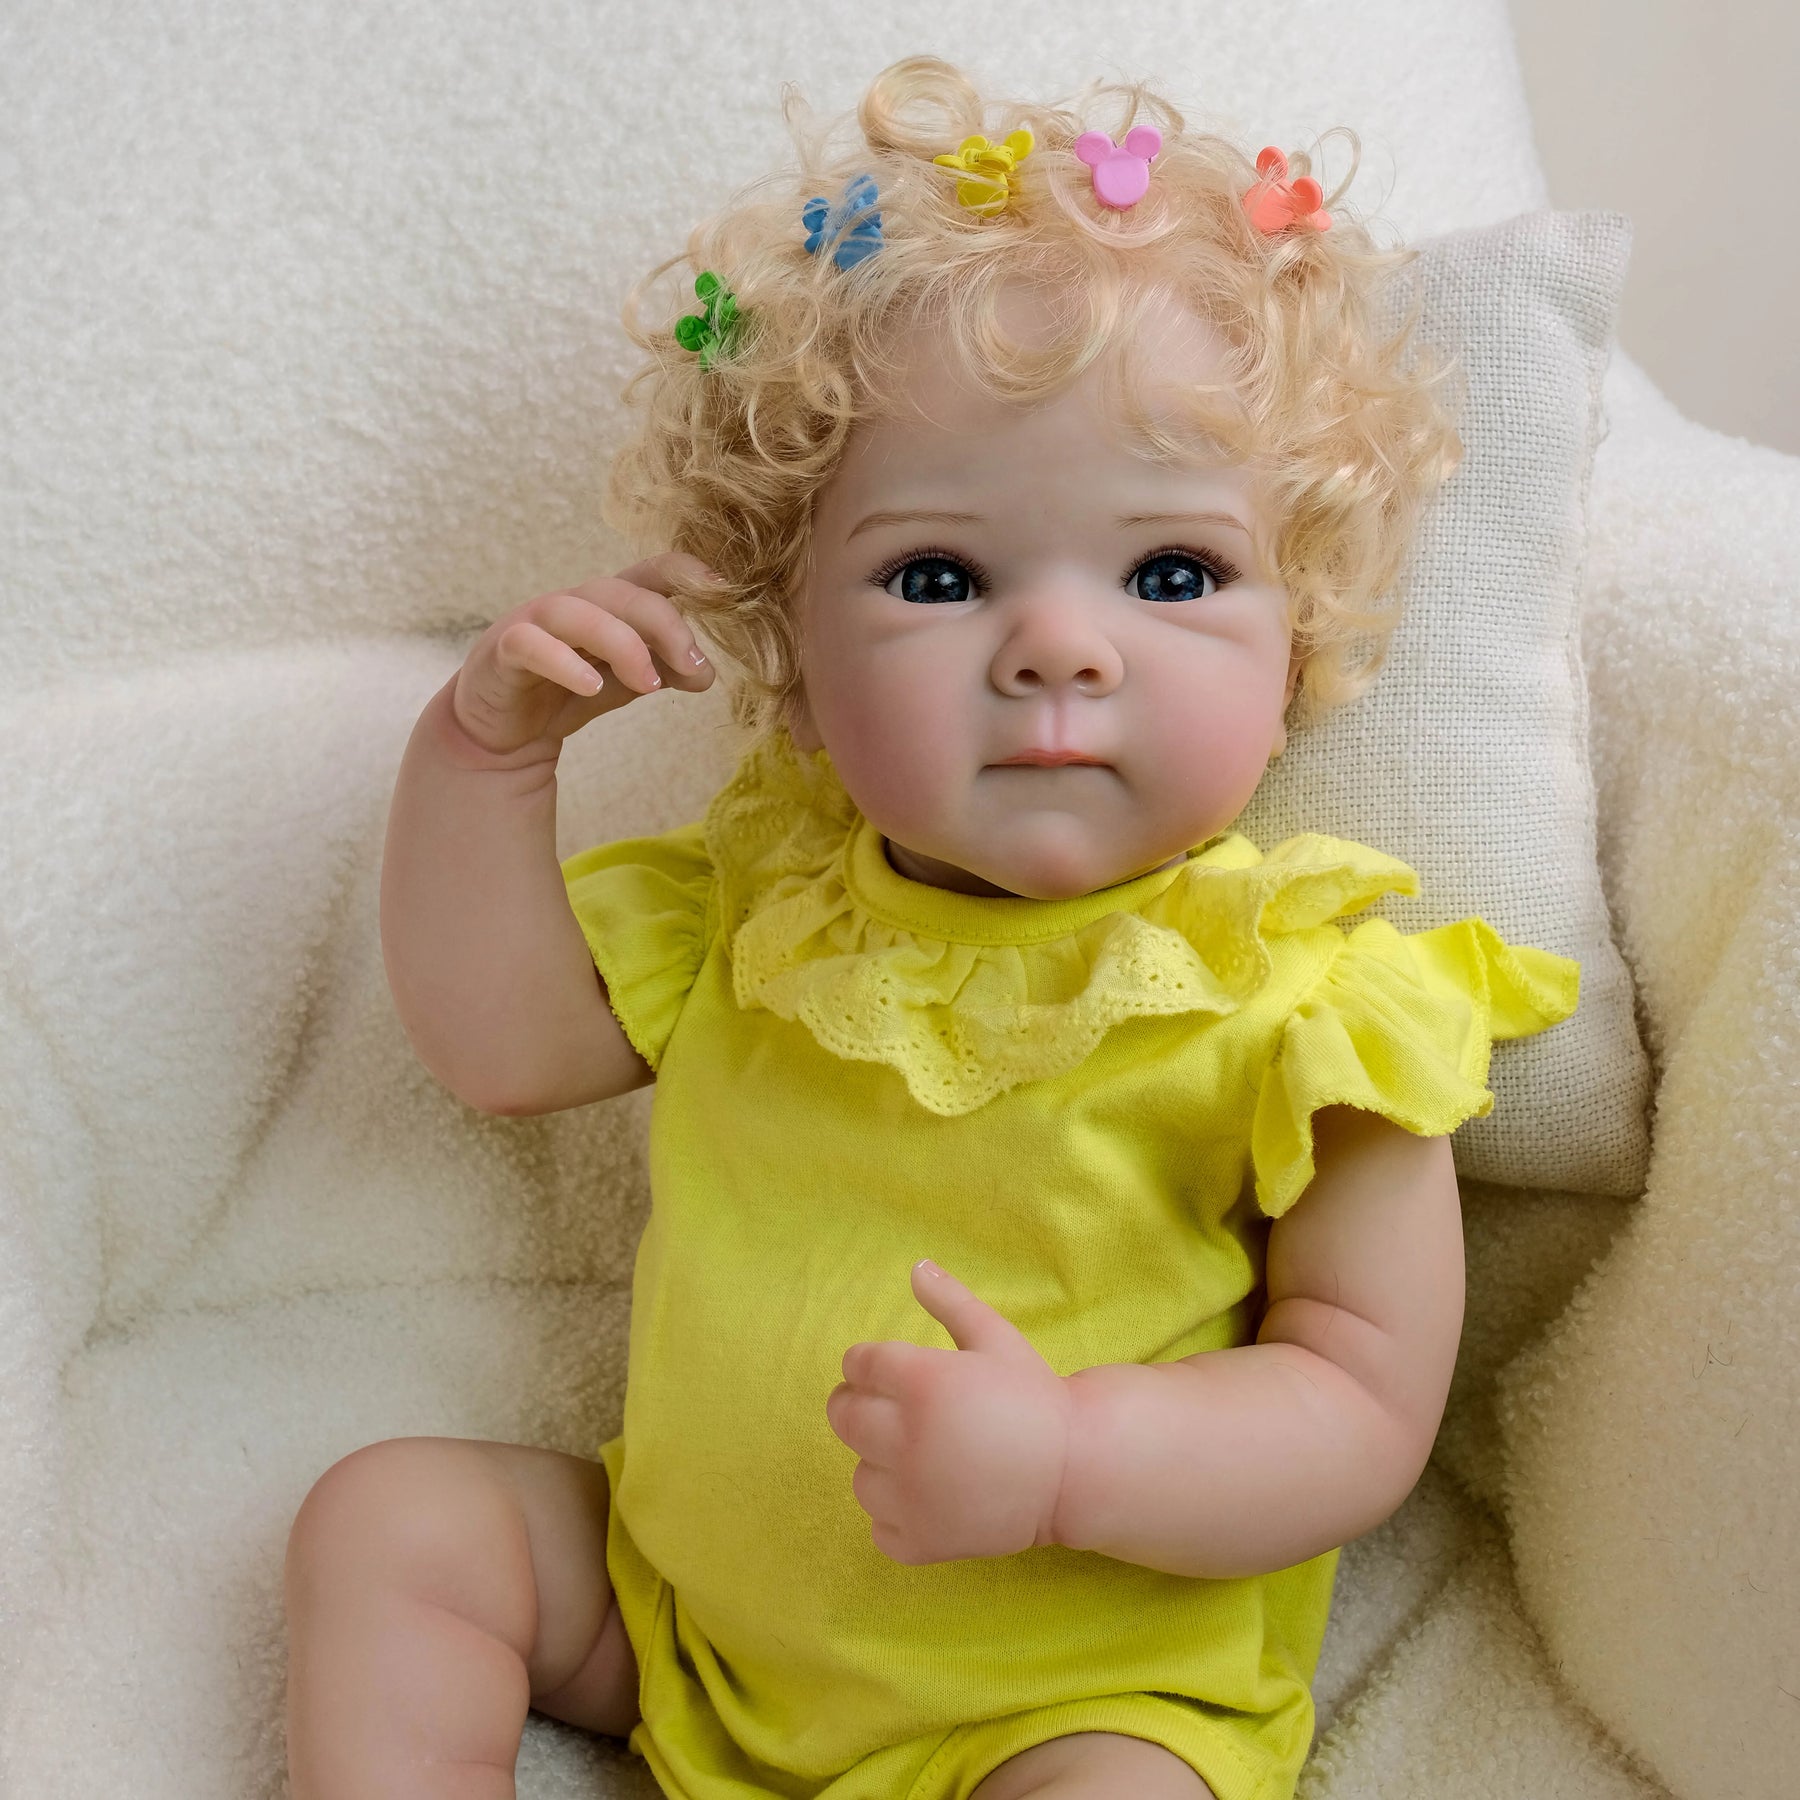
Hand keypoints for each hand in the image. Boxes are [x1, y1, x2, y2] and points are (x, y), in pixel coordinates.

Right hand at [444, 551, 718, 763]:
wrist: (504, 731)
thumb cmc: (568, 691)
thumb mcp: (628, 681)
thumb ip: (666, 671)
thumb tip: (706, 674)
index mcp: (607, 605)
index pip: (648, 573)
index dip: (684, 571)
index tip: (724, 589)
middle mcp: (572, 603)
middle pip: (620, 592)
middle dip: (663, 625)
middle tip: (693, 665)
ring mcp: (533, 622)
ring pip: (577, 612)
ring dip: (620, 644)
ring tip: (650, 685)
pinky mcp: (503, 650)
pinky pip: (531, 646)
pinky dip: (563, 664)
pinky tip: (591, 688)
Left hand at [825, 1261, 1074, 1565]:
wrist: (1073, 1472)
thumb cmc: (1033, 1398)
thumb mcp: (995, 1338)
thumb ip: (950, 1302)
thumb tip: (916, 1267)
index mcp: (921, 1382)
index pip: (857, 1364)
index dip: (869, 1363)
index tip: (890, 1371)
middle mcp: (905, 1439)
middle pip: (843, 1415)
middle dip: (860, 1406)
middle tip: (897, 1411)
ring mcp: (909, 1497)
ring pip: (860, 1475)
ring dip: (881, 1465)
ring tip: (923, 1458)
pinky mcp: (920, 1541)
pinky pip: (880, 1528)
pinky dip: (898, 1517)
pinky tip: (931, 1499)